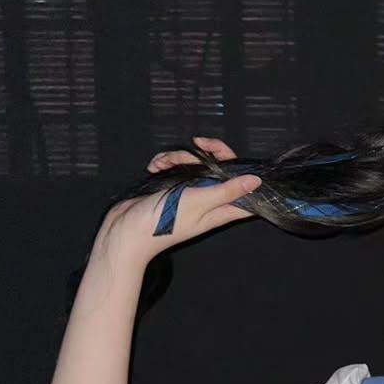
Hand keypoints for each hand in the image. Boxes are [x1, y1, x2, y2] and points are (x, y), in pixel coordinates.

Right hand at [95, 135, 260, 263]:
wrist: (127, 231)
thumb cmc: (163, 223)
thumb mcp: (199, 202)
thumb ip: (228, 191)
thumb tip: (256, 182)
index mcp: (220, 208)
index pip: (244, 188)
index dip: (241, 169)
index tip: (225, 155)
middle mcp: (208, 200)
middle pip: (217, 168)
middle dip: (201, 155)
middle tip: (190, 153)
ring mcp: (190, 194)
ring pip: (193, 164)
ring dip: (177, 158)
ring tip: (162, 166)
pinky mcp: (173, 188)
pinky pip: (175, 167)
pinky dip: (165, 163)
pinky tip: (155, 168)